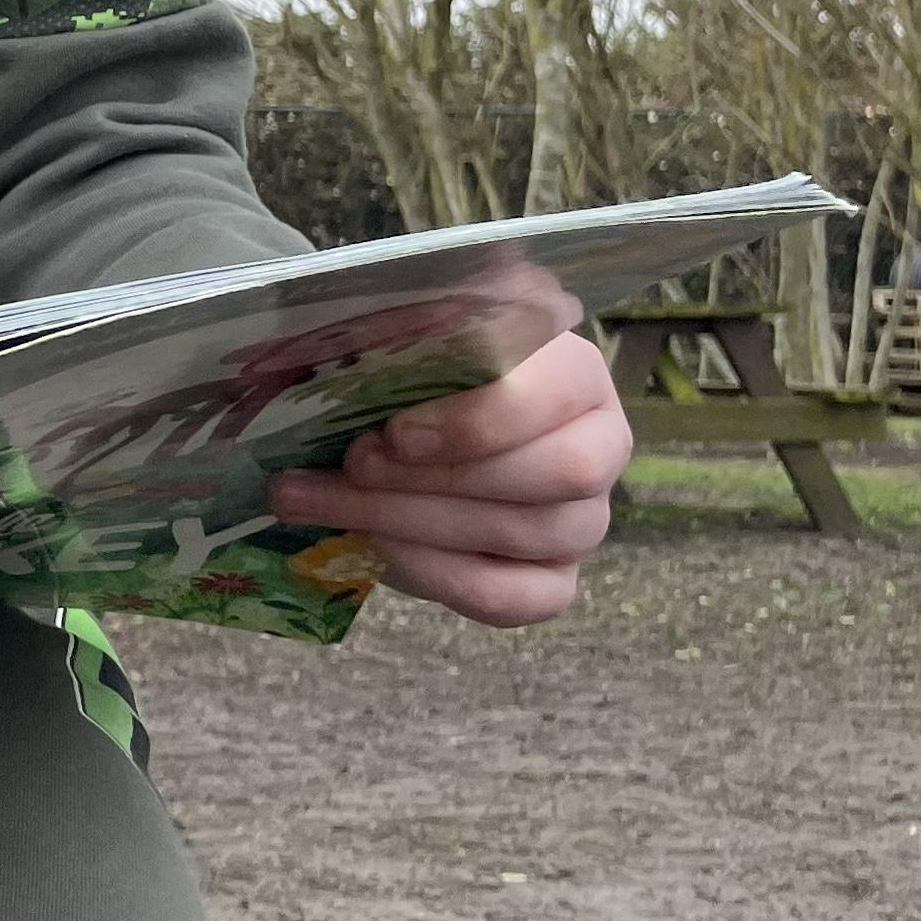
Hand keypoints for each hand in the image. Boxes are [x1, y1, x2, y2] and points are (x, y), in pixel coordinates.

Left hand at [270, 326, 628, 625]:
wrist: (385, 433)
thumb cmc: (403, 370)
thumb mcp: (402, 328)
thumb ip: (407, 322)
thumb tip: (370, 336)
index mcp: (573, 370)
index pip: (563, 392)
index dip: (482, 420)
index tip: (396, 432)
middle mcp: (599, 445)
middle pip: (560, 472)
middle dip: (439, 476)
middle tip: (353, 465)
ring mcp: (582, 519)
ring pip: (531, 532)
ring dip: (415, 521)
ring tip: (321, 499)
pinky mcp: (551, 580)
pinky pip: (516, 597)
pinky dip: (441, 576)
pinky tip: (374, 548)